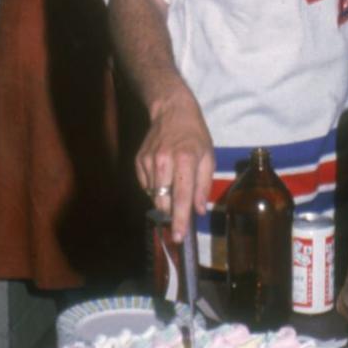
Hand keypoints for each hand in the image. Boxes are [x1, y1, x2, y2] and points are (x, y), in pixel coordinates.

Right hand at [136, 82, 214, 242]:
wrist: (172, 111)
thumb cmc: (195, 136)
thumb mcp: (208, 158)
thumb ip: (203, 185)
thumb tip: (198, 210)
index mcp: (186, 161)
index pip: (181, 197)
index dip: (179, 219)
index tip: (177, 236)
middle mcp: (164, 161)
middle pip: (163, 201)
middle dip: (170, 214)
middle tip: (178, 217)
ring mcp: (148, 161)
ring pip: (153, 195)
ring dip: (164, 199)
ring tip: (173, 185)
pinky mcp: (138, 161)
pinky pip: (146, 186)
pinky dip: (155, 188)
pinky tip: (163, 176)